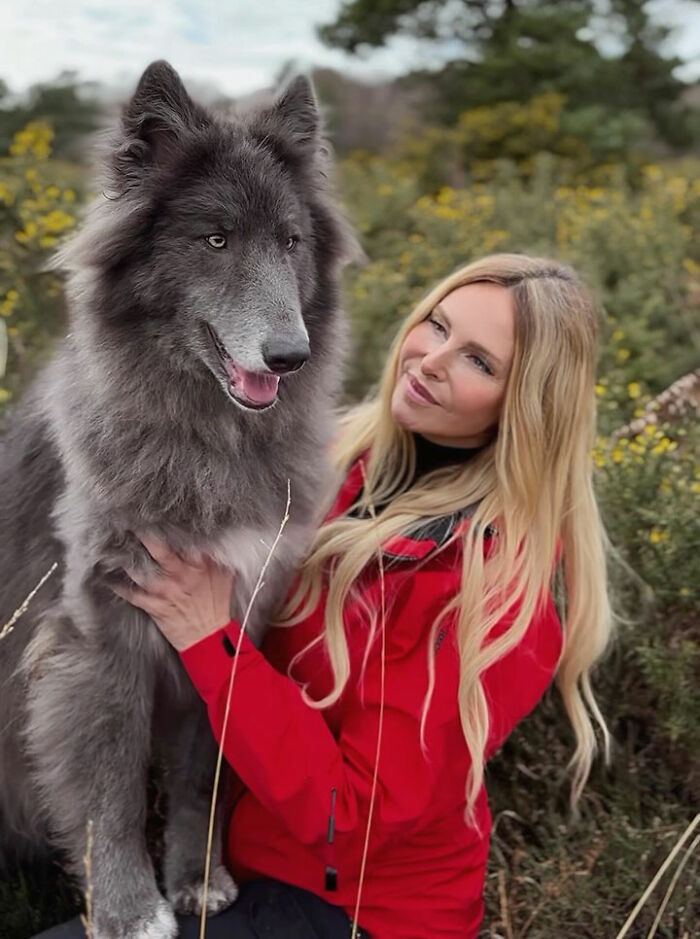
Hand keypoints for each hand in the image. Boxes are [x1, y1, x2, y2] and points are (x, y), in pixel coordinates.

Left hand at [112, 532, 234, 651]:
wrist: (208, 635)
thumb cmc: (216, 602)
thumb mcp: (224, 575)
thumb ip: (218, 554)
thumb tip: (214, 533)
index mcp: (200, 566)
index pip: (185, 540)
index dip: (171, 525)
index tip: (157, 512)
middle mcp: (182, 576)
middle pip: (161, 552)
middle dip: (145, 536)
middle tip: (129, 521)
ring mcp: (167, 592)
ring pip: (142, 572)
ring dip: (127, 559)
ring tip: (113, 544)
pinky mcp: (155, 607)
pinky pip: (133, 595)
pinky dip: (119, 586)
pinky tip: (107, 575)